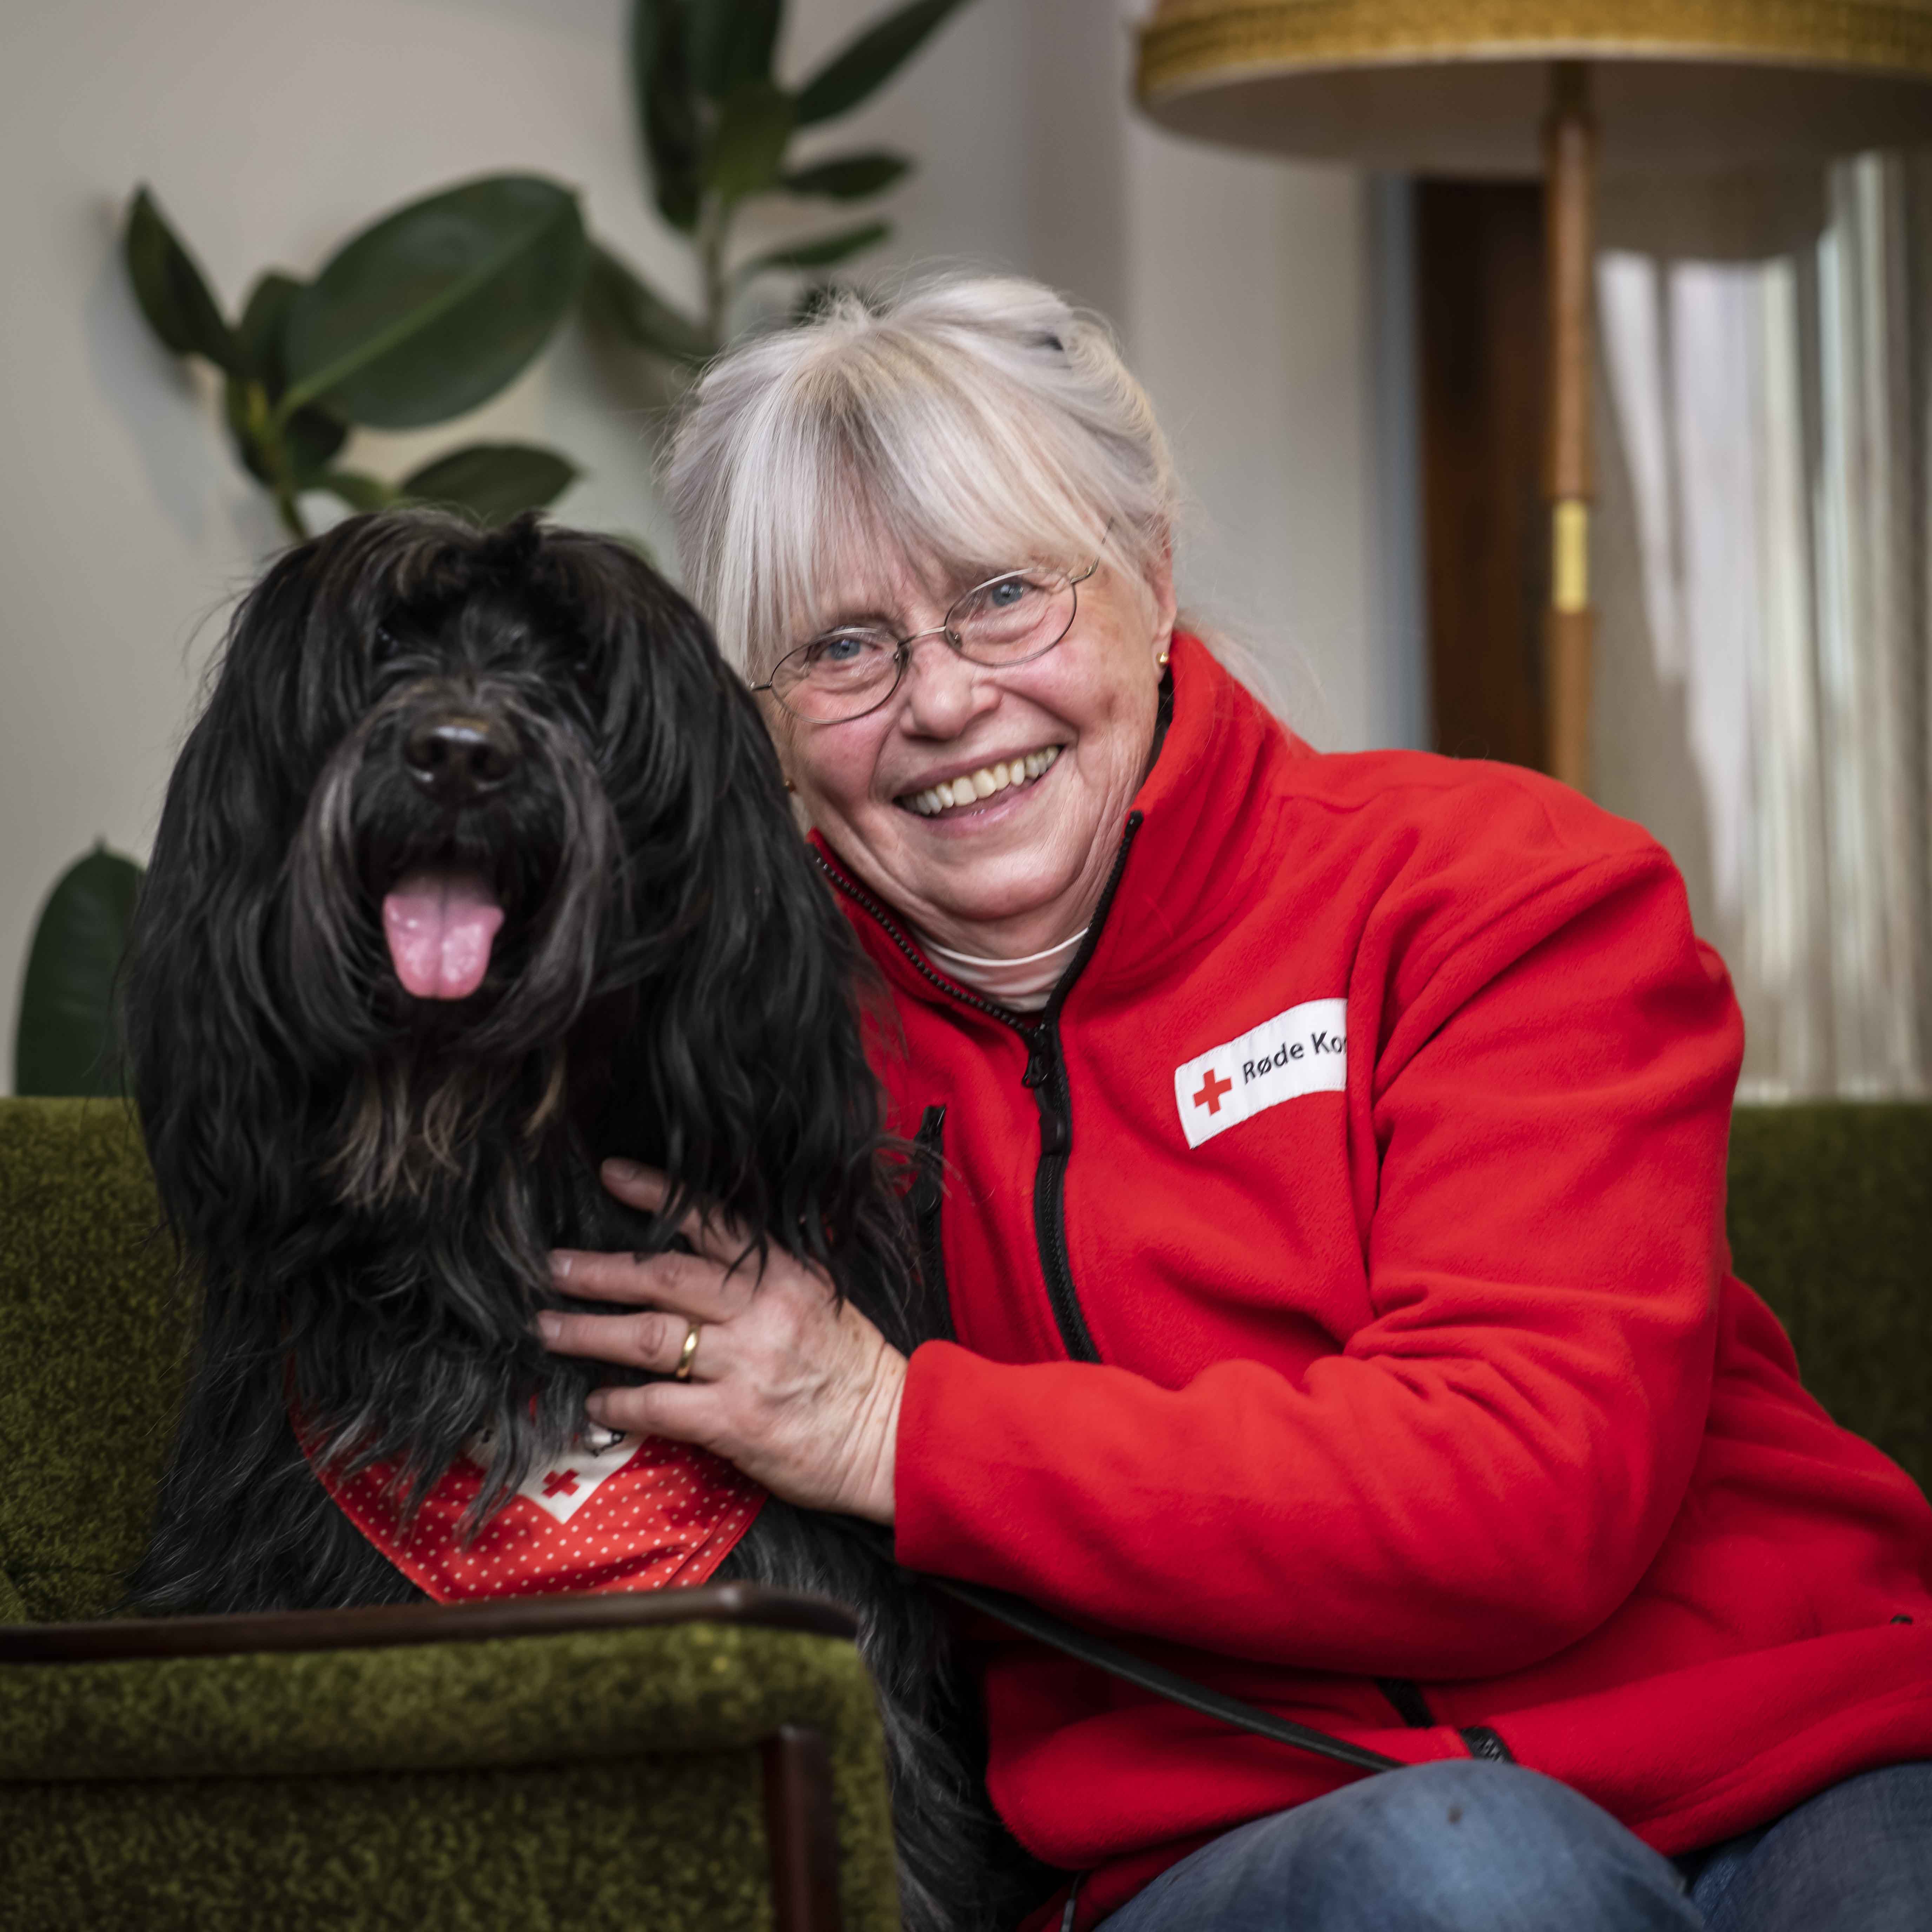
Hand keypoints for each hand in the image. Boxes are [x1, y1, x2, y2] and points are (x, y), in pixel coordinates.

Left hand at [539, 1161, 904, 1523]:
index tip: (611, 1174)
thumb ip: (766, 1277)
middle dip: (599, 1270)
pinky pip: (658, 1405)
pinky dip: (617, 1401)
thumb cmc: (852, 1371)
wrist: (890, 1438)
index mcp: (784, 1274)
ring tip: (548, 1327)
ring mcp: (746, 1364)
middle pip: (662, 1276)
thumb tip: (701, 1258)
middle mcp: (762, 1311)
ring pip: (648, 1337)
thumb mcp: (820, 1300)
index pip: (711, 1221)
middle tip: (553, 1265)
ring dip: (588, 1331)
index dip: (656, 1194)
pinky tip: (594, 1399)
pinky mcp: (735, 1420)